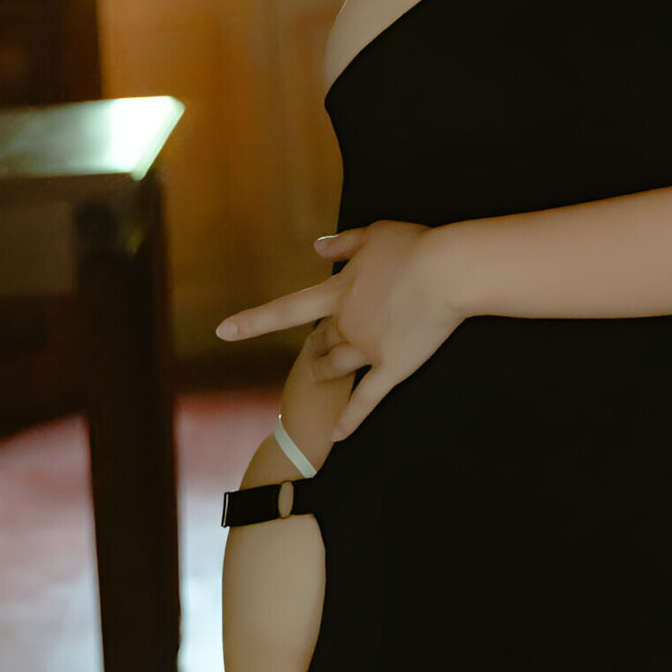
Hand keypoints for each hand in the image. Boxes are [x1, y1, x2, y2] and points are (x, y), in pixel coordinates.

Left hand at [215, 222, 460, 442]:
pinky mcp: (391, 368)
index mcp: (337, 292)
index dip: (253, 321)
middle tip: (312, 351)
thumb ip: (342, 244)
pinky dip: (350, 419)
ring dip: (327, 372)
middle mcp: (345, 324)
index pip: (286, 309)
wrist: (448, 271)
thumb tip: (315, 247)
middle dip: (313, 347)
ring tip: (323, 376)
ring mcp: (366, 350)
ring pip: (336, 368)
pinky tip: (337, 436)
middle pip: (318, 342)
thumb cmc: (414, 246)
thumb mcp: (373, 234)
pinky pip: (366, 400)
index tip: (222, 331)